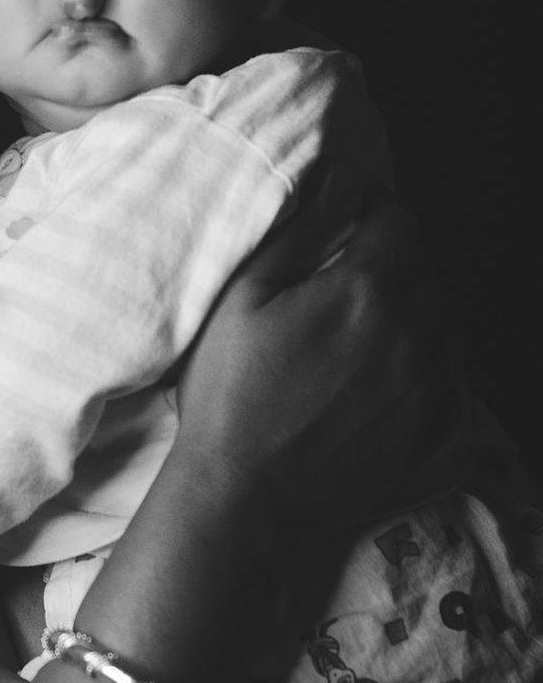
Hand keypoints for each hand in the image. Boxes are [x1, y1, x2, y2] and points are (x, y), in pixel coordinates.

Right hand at [177, 181, 435, 528]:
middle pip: (428, 264)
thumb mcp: (243, 298)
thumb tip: (335, 184)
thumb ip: (298, 232)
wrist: (250, 498)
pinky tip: (380, 362)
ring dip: (414, 300)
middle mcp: (417, 332)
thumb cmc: (232, 393)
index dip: (372, 205)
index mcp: (366, 290)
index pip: (399, 219)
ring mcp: (434, 383)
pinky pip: (450, 366)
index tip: (347, 211)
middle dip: (394, 251)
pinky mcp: (437, 426)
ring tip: (365, 313)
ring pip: (445, 314)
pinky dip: (425, 351)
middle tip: (349, 263)